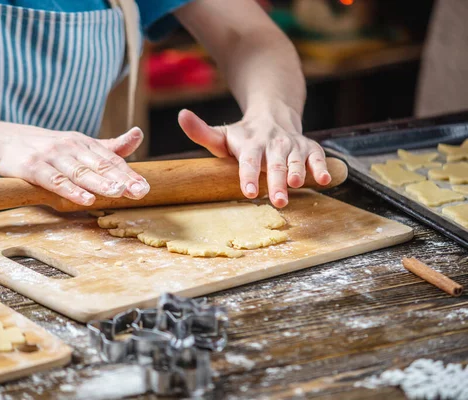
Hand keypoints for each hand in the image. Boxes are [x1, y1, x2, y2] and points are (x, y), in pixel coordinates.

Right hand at [0, 124, 149, 205]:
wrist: (2, 140)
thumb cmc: (46, 147)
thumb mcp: (78, 144)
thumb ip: (109, 146)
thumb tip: (138, 134)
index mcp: (84, 142)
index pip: (110, 159)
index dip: (128, 173)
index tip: (144, 187)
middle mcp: (71, 147)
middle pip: (99, 165)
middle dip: (121, 178)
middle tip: (140, 191)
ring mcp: (52, 156)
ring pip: (80, 172)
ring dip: (100, 183)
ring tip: (118, 193)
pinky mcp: (33, 167)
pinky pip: (55, 180)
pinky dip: (71, 190)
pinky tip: (85, 199)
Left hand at [178, 105, 330, 207]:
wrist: (273, 115)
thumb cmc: (243, 136)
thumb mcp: (222, 134)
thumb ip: (201, 132)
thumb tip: (181, 115)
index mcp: (250, 142)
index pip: (248, 160)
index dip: (248, 176)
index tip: (248, 193)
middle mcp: (272, 142)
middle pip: (274, 163)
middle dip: (276, 182)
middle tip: (277, 201)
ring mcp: (292, 144)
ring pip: (296, 159)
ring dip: (298, 172)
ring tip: (296, 185)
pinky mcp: (309, 147)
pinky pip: (317, 156)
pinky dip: (321, 167)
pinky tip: (324, 180)